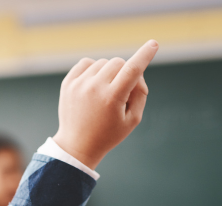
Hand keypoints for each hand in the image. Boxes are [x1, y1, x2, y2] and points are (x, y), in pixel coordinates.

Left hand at [53, 39, 158, 169]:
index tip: (153, 44)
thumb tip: (137, 71)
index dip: (145, 55)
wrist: (77, 145)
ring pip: (103, 62)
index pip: (132, 69)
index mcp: (112, 98)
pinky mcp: (68, 83)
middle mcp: (94, 88)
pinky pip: (86, 63)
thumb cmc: (109, 134)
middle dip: (124, 73)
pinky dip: (93, 70)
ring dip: (108, 73)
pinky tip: (93, 85)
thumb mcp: (133, 119)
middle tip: (121, 92)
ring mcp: (79, 84)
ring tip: (105, 94)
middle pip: (118, 62)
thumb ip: (140, 93)